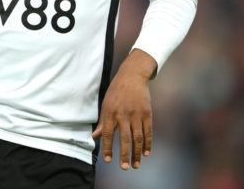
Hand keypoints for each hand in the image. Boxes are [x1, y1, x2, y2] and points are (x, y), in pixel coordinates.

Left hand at [92, 49, 156, 169]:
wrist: (132, 75)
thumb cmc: (116, 91)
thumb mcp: (106, 104)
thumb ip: (103, 122)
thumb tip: (95, 136)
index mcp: (110, 112)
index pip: (109, 134)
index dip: (108, 148)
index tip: (108, 160)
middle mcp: (123, 114)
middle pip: (125, 138)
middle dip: (125, 154)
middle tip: (125, 167)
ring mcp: (136, 113)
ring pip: (138, 137)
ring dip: (137, 152)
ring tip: (136, 164)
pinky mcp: (147, 112)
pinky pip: (148, 131)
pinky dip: (148, 143)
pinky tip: (146, 153)